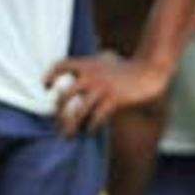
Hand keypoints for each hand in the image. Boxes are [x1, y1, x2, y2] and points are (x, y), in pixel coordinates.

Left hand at [45, 52, 169, 135]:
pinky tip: (90, 131)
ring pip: (78, 112)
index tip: (46, 88)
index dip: (49, 76)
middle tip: (57, 121)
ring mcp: (102, 89)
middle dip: (58, 111)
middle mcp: (91, 76)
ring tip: (68, 135)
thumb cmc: (127, 67)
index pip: (60, 66)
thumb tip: (79, 69)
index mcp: (87, 65)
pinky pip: (96, 118)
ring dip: (70, 126)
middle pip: (64, 96)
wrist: (148, 71)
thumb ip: (91, 63)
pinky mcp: (113, 100)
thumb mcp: (106, 58)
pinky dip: (91, 127)